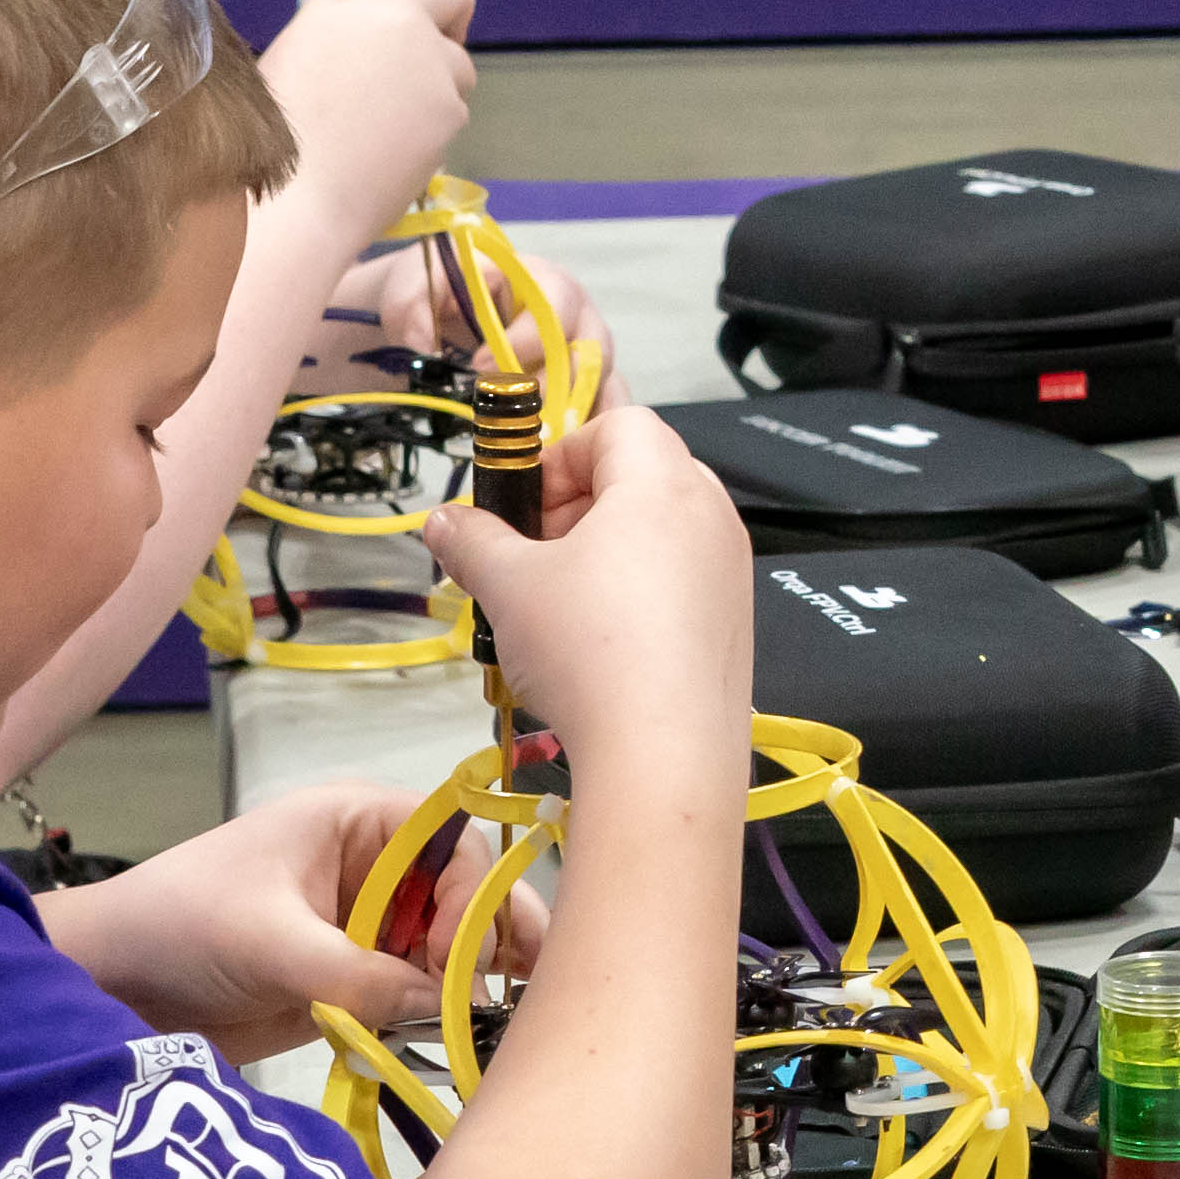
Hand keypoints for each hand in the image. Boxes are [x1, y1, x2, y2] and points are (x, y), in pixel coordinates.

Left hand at [33, 780, 540, 1060]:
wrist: (110, 986)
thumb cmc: (179, 927)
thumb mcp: (269, 943)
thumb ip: (358, 974)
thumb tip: (441, 1005)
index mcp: (357, 822)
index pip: (454, 842)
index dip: (473, 894)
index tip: (457, 957)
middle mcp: (376, 869)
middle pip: (466, 895)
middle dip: (495, 936)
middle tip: (526, 986)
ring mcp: (367, 929)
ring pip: (450, 949)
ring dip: (474, 983)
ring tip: (505, 1022)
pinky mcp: (354, 983)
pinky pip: (416, 996)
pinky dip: (439, 1018)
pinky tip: (465, 1040)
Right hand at [265, 0, 482, 247]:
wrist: (299, 202)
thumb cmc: (271, 140)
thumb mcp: (288, 63)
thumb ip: (333, 41)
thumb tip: (355, 54)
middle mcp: (394, 17)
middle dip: (446, 7)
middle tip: (430, 36)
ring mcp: (432, 61)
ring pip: (455, 60)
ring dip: (434, 79)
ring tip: (385, 122)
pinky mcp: (453, 106)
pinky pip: (450, 108)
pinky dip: (430, 124)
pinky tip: (390, 153)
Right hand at [423, 392, 755, 774]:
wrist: (664, 755)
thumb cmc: (587, 648)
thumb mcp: (509, 587)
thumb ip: (472, 541)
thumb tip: (443, 522)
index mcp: (664, 482)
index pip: (618, 424)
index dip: (561, 452)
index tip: (524, 508)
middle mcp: (712, 515)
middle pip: (644, 472)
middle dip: (579, 504)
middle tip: (535, 556)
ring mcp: (732, 572)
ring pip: (662, 531)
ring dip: (605, 552)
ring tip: (558, 608)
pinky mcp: (737, 624)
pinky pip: (684, 581)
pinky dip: (639, 594)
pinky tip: (600, 649)